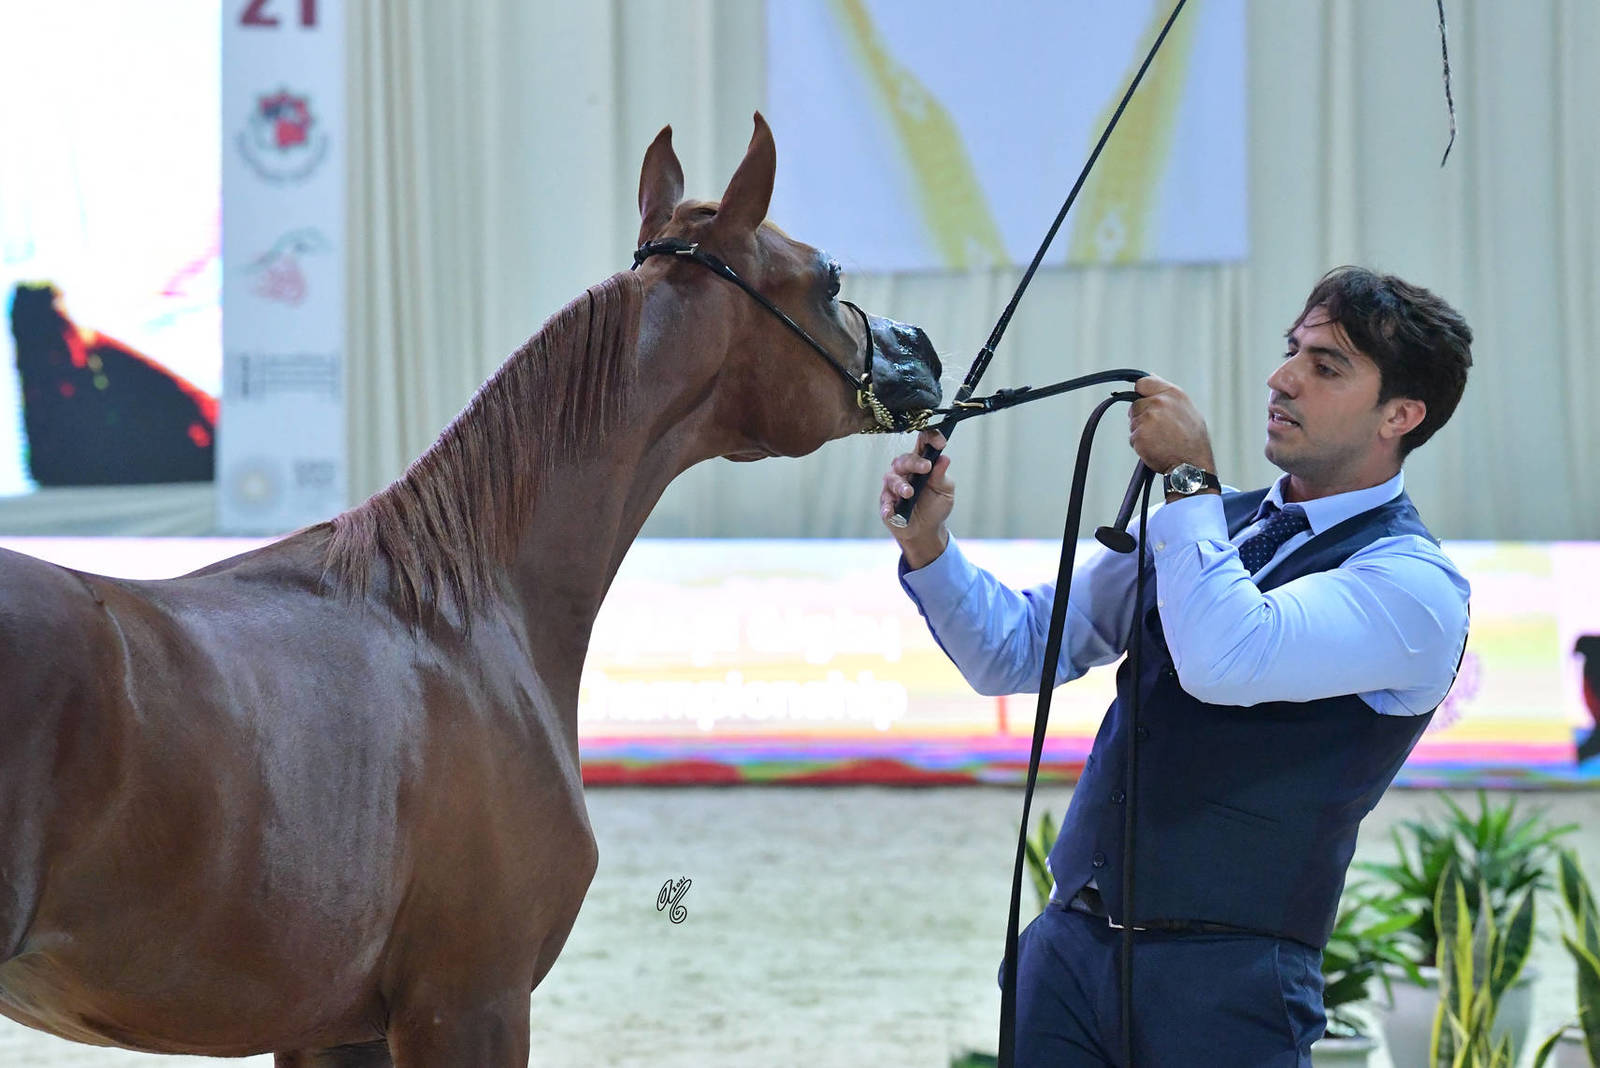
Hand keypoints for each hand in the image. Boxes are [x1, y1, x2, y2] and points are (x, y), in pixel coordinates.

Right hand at [880, 429, 953, 568]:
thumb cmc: (935, 506)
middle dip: (915, 462)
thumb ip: (941, 476)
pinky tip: (892, 511)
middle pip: (905, 460)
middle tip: (926, 468)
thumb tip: (944, 459)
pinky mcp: (886, 502)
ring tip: (909, 493)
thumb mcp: (945, 491)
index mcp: (921, 463)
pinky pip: (885, 501)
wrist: (926, 531)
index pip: (923, 444)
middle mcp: (905, 471)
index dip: (930, 438)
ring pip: (893, 478)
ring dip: (901, 485)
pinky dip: (888, 506)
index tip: (940, 443)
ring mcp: (893, 486)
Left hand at [1129, 376, 1216, 476]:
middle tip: (1159, 430)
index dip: (1141, 394)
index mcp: (1173, 394)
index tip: (1146, 404)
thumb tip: (1150, 376)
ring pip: (1133, 422)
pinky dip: (1140, 445)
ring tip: (1160, 440)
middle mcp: (1159, 403)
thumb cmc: (1192, 440)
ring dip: (1141, 431)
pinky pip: (1132, 438)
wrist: (1192, 466)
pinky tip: (1155, 449)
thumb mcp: (1187, 409)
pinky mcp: (1140, 435)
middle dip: (1141, 416)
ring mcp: (1148, 419)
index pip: (1142, 383)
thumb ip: (1166, 394)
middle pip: (1135, 405)